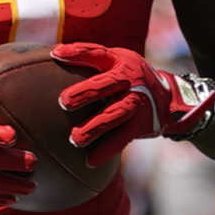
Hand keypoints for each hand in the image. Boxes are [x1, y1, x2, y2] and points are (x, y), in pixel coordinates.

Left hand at [51, 42, 214, 161]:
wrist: (167, 99)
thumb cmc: (127, 79)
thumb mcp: (116, 62)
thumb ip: (90, 62)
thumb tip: (48, 59)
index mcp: (118, 60)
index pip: (96, 53)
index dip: (77, 53)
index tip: (56, 54)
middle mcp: (129, 80)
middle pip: (106, 84)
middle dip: (85, 92)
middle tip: (63, 102)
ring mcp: (136, 102)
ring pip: (115, 114)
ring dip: (95, 127)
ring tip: (75, 138)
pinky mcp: (140, 124)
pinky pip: (122, 138)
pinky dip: (106, 150)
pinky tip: (90, 161)